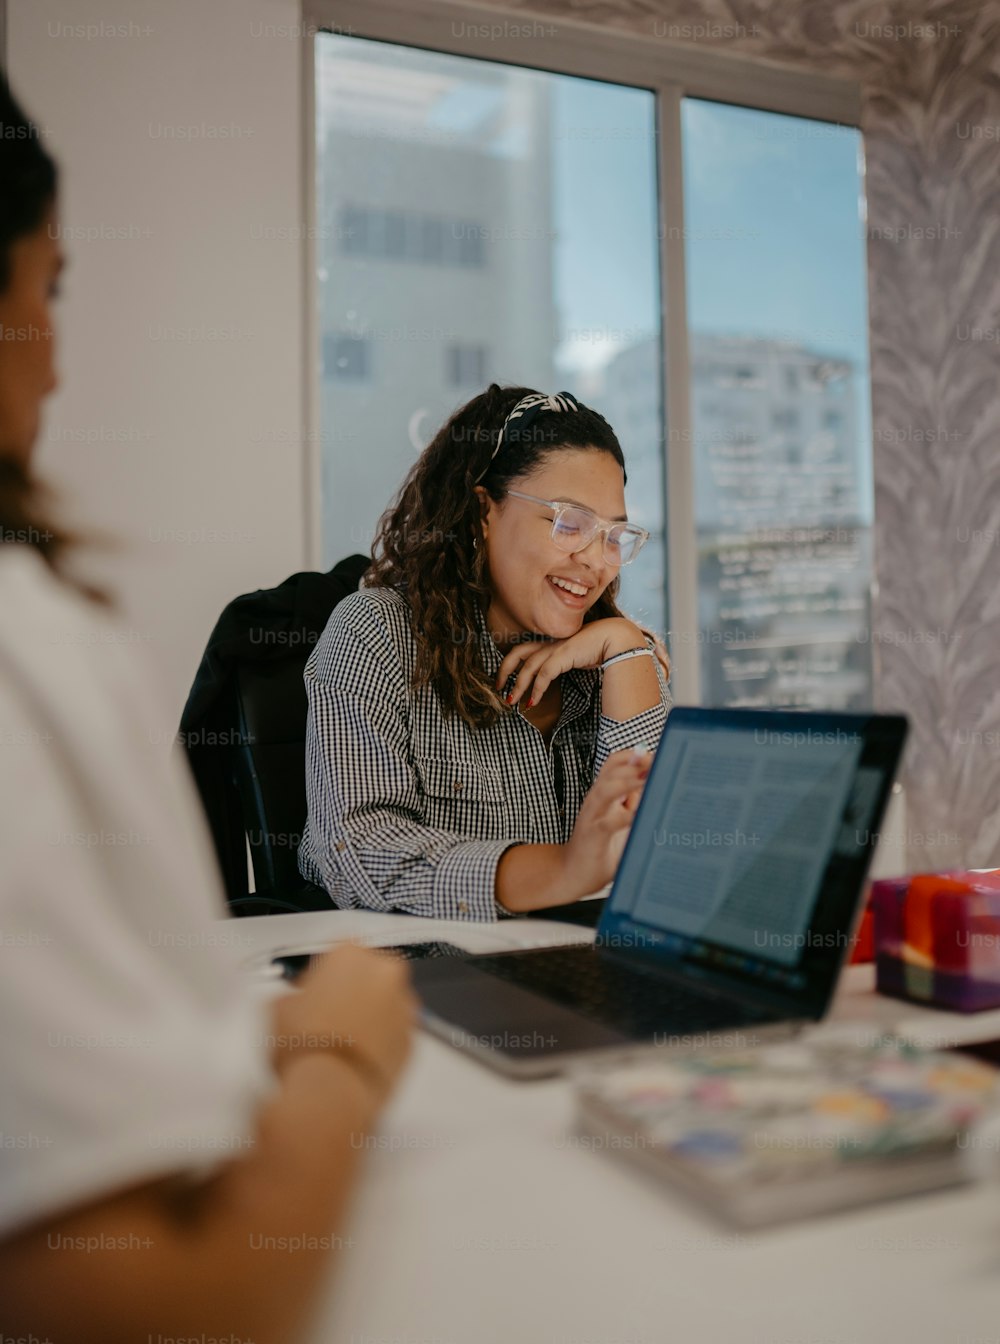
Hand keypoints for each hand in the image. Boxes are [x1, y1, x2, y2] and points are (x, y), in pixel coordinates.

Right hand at [271, 943, 416, 1106]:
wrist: (331, 1092)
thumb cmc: (306, 1048)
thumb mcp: (279, 1008)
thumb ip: (295, 994)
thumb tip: (296, 1003)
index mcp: (350, 953)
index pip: (339, 947)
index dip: (324, 970)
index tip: (316, 986)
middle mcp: (384, 973)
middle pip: (369, 971)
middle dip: (353, 988)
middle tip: (329, 1013)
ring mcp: (405, 1006)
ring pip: (386, 1002)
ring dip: (370, 1013)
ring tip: (342, 1040)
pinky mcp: (414, 1040)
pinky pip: (396, 1031)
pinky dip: (382, 1039)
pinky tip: (357, 1056)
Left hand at [496, 618, 644, 708]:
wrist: (616, 638)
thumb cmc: (600, 648)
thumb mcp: (575, 656)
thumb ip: (563, 663)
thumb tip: (554, 678)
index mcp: (551, 642)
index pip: (523, 650)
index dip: (511, 664)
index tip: (505, 680)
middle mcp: (550, 643)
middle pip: (517, 653)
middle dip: (504, 670)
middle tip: (498, 688)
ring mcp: (556, 648)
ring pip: (528, 667)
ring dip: (518, 686)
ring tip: (512, 702)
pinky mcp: (563, 655)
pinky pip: (544, 675)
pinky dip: (537, 689)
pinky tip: (533, 702)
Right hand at [557, 747, 651, 900]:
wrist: (572, 874)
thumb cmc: (601, 847)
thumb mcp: (622, 819)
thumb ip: (635, 802)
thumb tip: (659, 784)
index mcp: (604, 793)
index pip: (615, 763)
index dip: (635, 755)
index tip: (659, 755)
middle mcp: (596, 800)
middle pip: (612, 769)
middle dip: (636, 763)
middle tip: (659, 762)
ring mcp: (592, 816)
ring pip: (606, 789)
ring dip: (628, 782)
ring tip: (648, 779)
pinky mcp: (593, 836)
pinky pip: (608, 823)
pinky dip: (624, 817)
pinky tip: (639, 815)